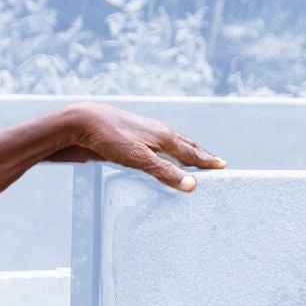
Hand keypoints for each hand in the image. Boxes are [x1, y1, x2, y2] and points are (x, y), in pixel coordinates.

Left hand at [47, 104, 225, 190]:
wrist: (82, 121)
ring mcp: (145, 133)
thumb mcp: (139, 158)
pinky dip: (167, 154)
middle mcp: (158, 133)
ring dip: (185, 153)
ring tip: (194, 159)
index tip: (223, 166)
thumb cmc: (110, 137)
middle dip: (201, 155)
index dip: (207, 161)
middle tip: (216, 162)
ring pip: (171, 144)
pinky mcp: (132, 138)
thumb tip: (192, 185)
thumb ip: (165, 172)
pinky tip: (161, 157)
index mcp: (164, 136)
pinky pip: (157, 147)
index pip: (192, 152)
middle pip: (185, 145)